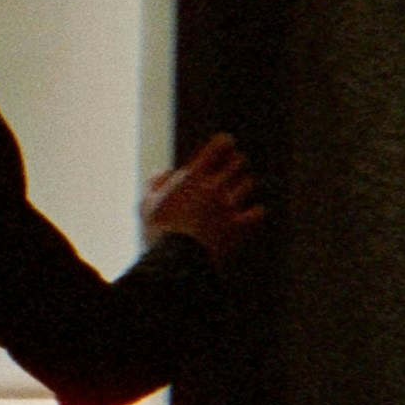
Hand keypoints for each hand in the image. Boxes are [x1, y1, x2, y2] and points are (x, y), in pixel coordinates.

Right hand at [141, 132, 264, 265]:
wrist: (177, 261)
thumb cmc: (158, 232)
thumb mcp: (146, 205)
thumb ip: (154, 184)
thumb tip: (164, 173)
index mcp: (192, 177)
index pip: (218, 147)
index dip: (223, 143)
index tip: (225, 144)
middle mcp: (214, 186)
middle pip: (238, 162)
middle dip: (234, 164)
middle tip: (230, 170)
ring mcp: (229, 205)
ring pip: (248, 183)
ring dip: (242, 185)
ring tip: (236, 192)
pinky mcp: (239, 225)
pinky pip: (258, 212)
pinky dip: (254, 212)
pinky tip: (250, 215)